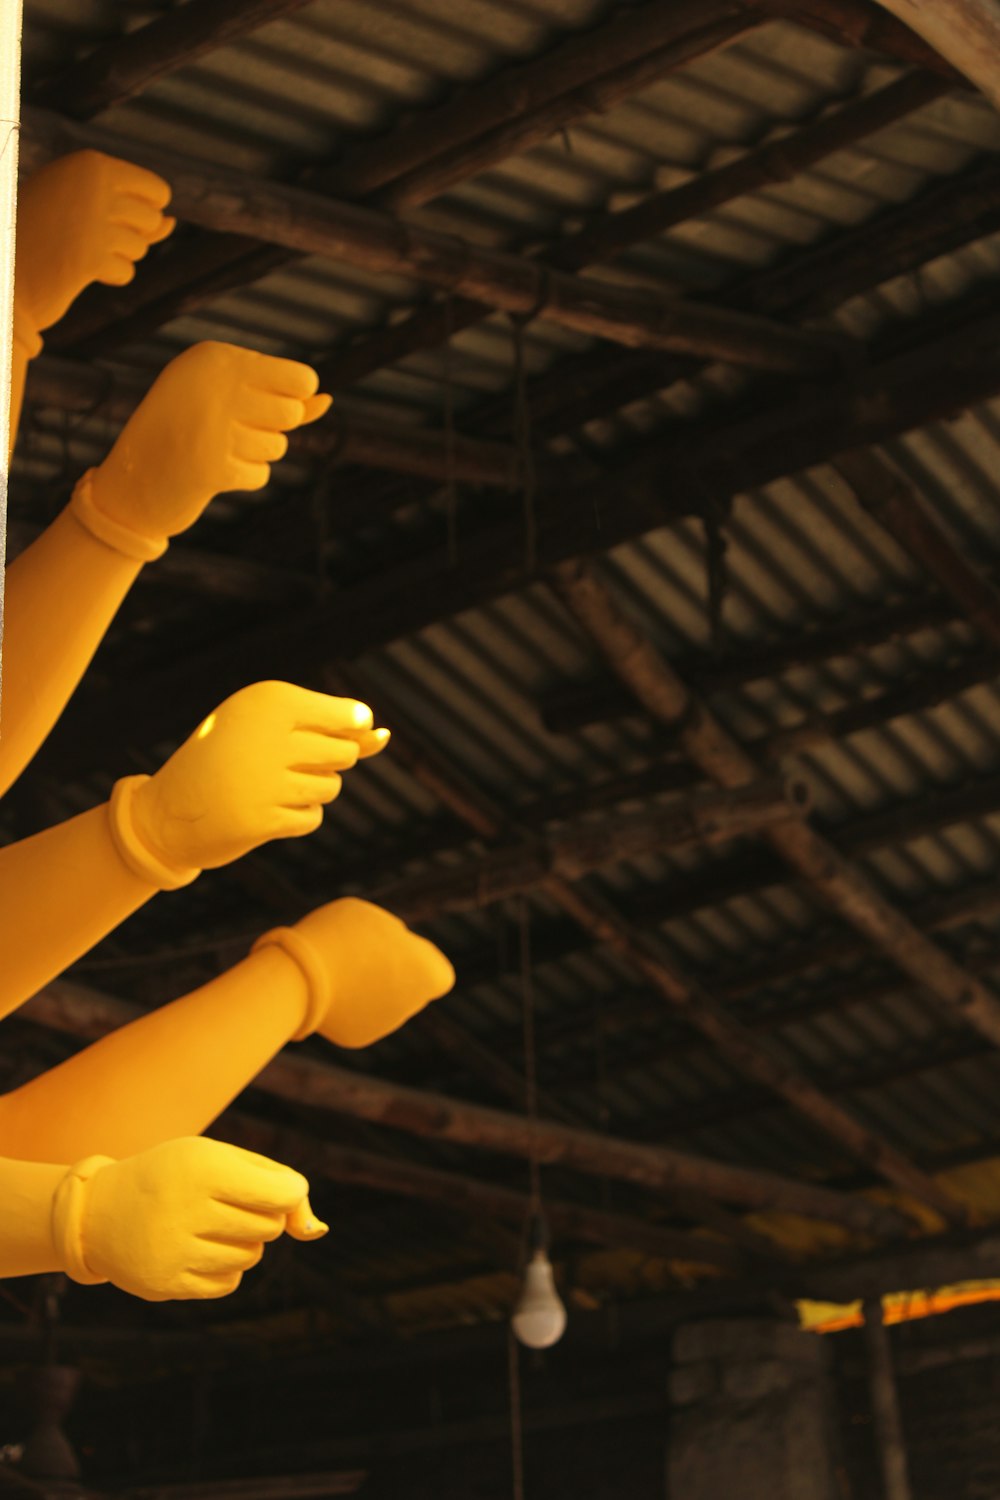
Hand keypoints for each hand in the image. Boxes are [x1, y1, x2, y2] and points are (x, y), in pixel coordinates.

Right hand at [15, 150, 174, 335]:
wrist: (7, 269)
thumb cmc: (45, 235)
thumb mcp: (89, 213)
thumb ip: (135, 214)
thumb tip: (172, 223)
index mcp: (90, 163)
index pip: (157, 191)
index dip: (145, 215)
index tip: (111, 220)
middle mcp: (92, 184)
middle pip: (152, 221)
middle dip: (130, 238)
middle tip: (88, 237)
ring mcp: (91, 220)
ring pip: (140, 247)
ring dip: (116, 256)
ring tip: (78, 250)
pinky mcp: (90, 257)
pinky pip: (126, 272)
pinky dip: (108, 276)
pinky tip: (79, 270)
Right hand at [79, 1138, 325, 1300]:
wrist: (101, 1211)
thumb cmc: (177, 1177)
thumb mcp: (222, 1160)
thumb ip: (279, 1184)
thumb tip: (316, 1231)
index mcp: (203, 1170)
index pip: (282, 1194)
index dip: (290, 1194)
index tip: (278, 1190)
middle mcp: (187, 1211)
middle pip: (269, 1228)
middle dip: (262, 1215)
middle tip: (229, 1202)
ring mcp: (175, 1252)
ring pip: (251, 1257)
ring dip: (243, 1241)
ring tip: (209, 1224)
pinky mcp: (167, 1284)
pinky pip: (228, 1283)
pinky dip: (225, 1267)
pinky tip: (198, 1247)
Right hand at [88, 341, 331, 543]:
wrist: (130, 481)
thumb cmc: (185, 433)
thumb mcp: (228, 402)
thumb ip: (280, 399)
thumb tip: (326, 400)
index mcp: (216, 357)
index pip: (300, 379)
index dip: (289, 402)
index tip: (253, 408)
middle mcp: (214, 382)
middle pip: (291, 414)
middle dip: (272, 432)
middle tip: (230, 433)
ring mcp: (211, 423)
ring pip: (278, 446)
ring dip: (254, 456)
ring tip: (215, 450)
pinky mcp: (211, 465)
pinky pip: (261, 474)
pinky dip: (243, 478)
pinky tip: (212, 472)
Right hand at [129, 682, 389, 872]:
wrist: (167, 810)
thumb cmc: (229, 757)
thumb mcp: (272, 728)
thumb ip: (334, 729)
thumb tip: (383, 736)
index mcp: (271, 699)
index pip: (351, 717)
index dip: (349, 733)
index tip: (313, 739)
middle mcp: (270, 733)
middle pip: (345, 753)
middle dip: (328, 763)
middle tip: (285, 764)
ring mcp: (266, 778)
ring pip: (331, 787)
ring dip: (313, 792)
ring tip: (272, 786)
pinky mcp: (262, 819)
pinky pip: (312, 818)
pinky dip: (297, 818)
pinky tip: (266, 810)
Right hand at [258, 897, 455, 1047]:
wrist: (302, 976)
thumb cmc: (341, 935)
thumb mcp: (372, 919)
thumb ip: (391, 937)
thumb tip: (392, 952)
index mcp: (427, 973)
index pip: (439, 974)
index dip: (419, 958)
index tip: (394, 947)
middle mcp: (412, 1004)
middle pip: (409, 986)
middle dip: (392, 972)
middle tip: (359, 953)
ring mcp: (386, 1025)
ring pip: (383, 1000)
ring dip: (368, 986)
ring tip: (338, 968)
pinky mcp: (359, 1037)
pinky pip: (358, 1014)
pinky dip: (348, 1003)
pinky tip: (329, 989)